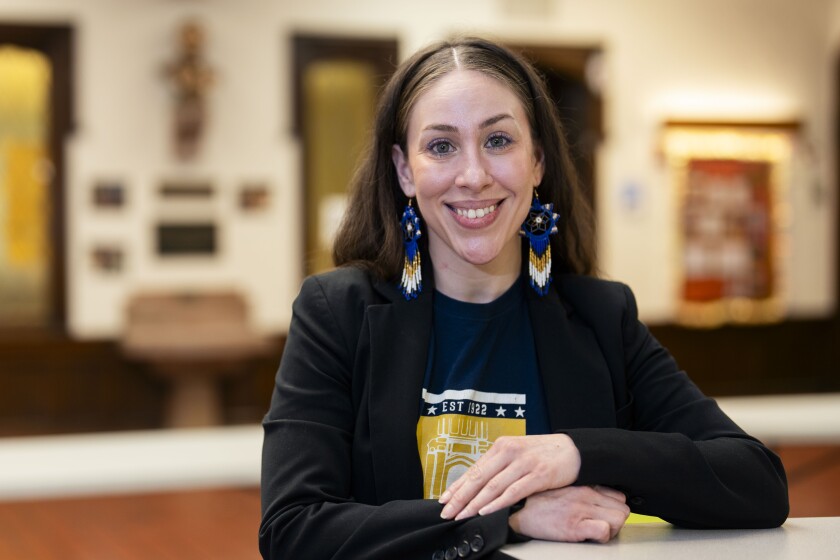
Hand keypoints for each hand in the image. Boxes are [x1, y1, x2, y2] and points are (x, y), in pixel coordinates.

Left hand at [439, 434, 580, 519]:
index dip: (457, 486)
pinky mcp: (538, 474)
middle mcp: (509, 452)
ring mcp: (523, 463)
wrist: (573, 450)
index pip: (474, 469)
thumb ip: (499, 467)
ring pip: (493, 486)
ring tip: (463, 514)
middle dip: (461, 497)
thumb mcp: (517, 454)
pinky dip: (498, 503)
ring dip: (475, 503)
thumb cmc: (543, 454)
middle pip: (479, 477)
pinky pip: (513, 491)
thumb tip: (476, 486)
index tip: (444, 499)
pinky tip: (486, 510)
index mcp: (501, 447)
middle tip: (448, 511)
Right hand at [509, 486, 629, 542]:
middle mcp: (585, 494)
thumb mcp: (562, 487)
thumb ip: (581, 489)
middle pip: (623, 508)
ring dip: (611, 529)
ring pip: (619, 518)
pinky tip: (588, 535)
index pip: (619, 495)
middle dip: (615, 520)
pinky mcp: (575, 526)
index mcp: (583, 485)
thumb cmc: (537, 501)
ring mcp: (581, 509)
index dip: (614, 508)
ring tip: (594, 531)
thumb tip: (597, 495)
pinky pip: (604, 531)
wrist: (517, 509)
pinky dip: (601, 536)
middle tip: (601, 525)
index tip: (606, 514)